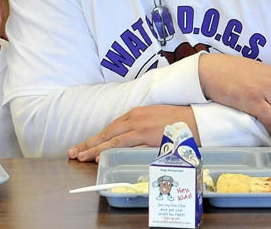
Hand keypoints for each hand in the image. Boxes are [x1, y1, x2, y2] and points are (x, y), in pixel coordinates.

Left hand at [67, 105, 199, 162]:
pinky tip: (102, 156)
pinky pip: (127, 146)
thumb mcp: (155, 117)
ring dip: (96, 149)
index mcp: (136, 113)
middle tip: (74, 153)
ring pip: (113, 140)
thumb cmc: (178, 119)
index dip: (96, 137)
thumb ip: (141, 125)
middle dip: (89, 143)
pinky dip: (112, 151)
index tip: (83, 145)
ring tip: (82, 157)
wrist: (196, 117)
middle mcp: (136, 119)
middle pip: (107, 133)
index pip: (111, 127)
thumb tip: (129, 136)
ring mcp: (142, 128)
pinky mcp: (149, 138)